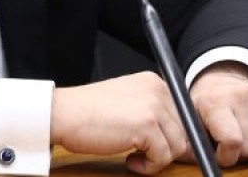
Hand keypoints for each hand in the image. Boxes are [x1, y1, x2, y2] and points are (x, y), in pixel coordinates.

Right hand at [51, 72, 187, 174]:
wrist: (63, 113)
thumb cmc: (87, 112)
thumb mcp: (127, 103)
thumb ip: (151, 112)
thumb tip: (176, 138)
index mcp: (154, 82)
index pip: (182, 114)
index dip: (172, 136)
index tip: (159, 149)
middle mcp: (158, 90)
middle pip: (183, 130)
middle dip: (166, 149)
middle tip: (144, 156)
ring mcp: (153, 106)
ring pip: (177, 145)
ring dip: (158, 159)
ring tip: (135, 157)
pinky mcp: (146, 126)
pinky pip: (163, 156)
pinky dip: (149, 166)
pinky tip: (129, 160)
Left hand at [187, 62, 247, 166]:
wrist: (221, 84)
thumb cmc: (203, 108)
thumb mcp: (188, 120)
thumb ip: (186, 141)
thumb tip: (192, 157)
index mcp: (215, 101)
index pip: (232, 140)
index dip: (226, 157)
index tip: (218, 153)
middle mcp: (241, 96)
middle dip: (238, 155)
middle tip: (227, 145)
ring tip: (239, 139)